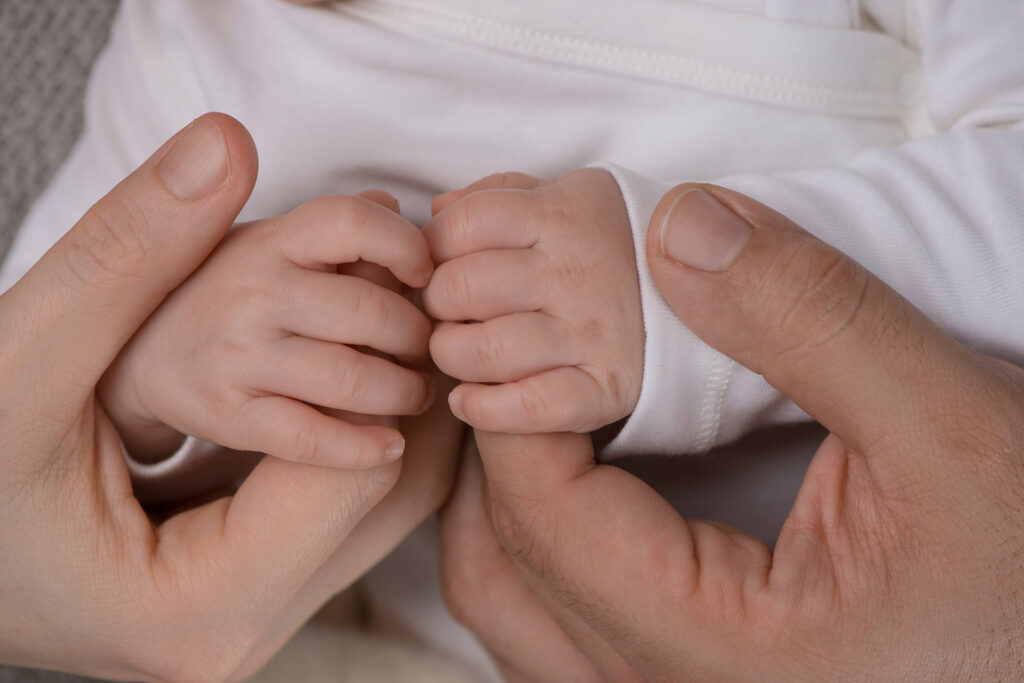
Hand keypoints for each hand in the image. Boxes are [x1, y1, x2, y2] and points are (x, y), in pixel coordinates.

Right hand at [0, 114, 424, 680]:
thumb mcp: (22, 359)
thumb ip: (125, 259)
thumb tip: (225, 144)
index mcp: (202, 598)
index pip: (362, 464)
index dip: (385, 330)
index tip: (390, 262)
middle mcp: (236, 634)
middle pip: (384, 482)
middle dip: (399, 366)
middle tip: (398, 282)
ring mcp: (241, 626)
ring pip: (372, 499)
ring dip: (386, 398)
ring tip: (378, 321)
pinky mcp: (236, 606)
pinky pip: (335, 521)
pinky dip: (352, 438)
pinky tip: (347, 384)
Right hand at [99, 189, 433, 466]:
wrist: (140, 351)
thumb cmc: (232, 289)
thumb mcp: (272, 243)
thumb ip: (335, 225)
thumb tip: (392, 204)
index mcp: (272, 242)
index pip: (352, 222)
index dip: (406, 245)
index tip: (425, 274)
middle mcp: (254, 293)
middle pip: (370, 313)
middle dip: (417, 337)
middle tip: (425, 350)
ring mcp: (239, 357)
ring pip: (352, 380)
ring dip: (405, 392)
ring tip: (416, 393)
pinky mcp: (229, 416)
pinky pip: (311, 438)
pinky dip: (363, 448)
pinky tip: (391, 445)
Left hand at [423, 169, 643, 433]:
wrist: (690, 292)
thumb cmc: (599, 243)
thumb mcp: (560, 196)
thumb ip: (495, 195)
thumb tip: (436, 213)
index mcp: (560, 214)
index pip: (459, 226)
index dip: (432, 248)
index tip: (438, 263)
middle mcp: (577, 271)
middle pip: (460, 288)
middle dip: (437, 303)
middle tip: (448, 310)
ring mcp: (594, 332)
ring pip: (483, 351)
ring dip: (451, 355)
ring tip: (458, 350)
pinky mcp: (608, 386)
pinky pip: (530, 407)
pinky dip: (484, 408)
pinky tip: (467, 398)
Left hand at [440, 184, 1023, 679]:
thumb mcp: (948, 425)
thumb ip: (811, 319)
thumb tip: (677, 226)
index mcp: (720, 657)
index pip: (544, 517)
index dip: (519, 403)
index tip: (539, 320)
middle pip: (504, 565)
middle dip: (502, 443)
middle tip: (533, 351)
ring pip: (515, 608)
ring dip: (509, 500)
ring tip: (544, 409)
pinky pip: (560, 628)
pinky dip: (543, 547)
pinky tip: (582, 483)